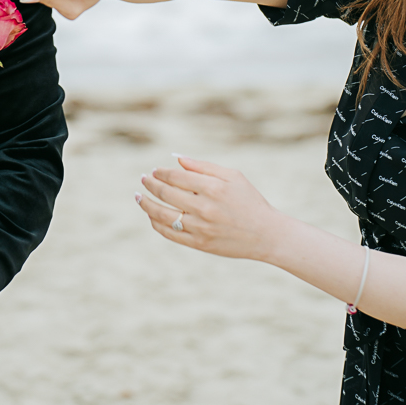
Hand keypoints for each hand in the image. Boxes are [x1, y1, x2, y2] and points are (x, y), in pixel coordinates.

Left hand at [137, 157, 282, 261]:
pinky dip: (156, 224)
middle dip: (151, 185)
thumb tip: (178, 159)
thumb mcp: (233, 176)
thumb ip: (204, 166)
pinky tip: (151, 216)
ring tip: (139, 197)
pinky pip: (170, 234)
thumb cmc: (249, 201)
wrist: (266, 234)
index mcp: (213, 187)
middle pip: (166, 194)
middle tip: (143, 179)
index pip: (176, 177)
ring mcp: (201, 228)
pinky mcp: (200, 244)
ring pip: (163, 215)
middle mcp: (205, 208)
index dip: (161, 173)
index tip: (155, 171)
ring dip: (146, 204)